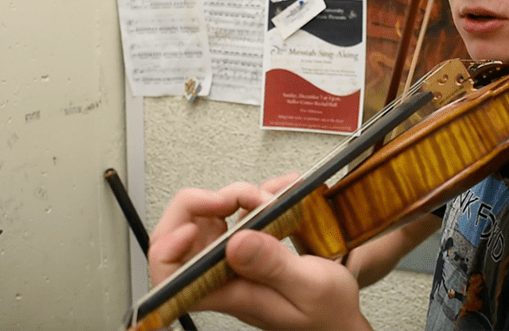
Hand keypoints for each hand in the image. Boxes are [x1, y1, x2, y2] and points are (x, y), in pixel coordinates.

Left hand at [148, 174, 371, 330]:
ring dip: (236, 196)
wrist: (339, 315)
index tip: (196, 223)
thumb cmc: (325, 311)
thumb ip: (272, 266)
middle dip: (203, 204)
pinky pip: (238, 213)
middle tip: (235, 198)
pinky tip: (281, 193)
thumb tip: (236, 243)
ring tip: (268, 196)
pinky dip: (257, 196)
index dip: (169, 245)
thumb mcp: (309, 286)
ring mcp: (233, 259)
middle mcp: (222, 275)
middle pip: (181, 235)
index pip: (169, 274)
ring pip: (208, 217)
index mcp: (227, 292)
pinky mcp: (248, 246)